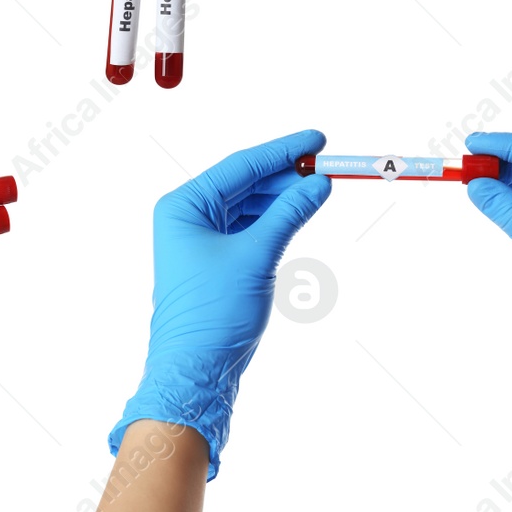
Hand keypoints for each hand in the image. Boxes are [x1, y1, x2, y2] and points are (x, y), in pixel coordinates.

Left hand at [109, 130, 332, 478]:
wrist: (194, 372)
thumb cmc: (213, 313)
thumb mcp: (257, 256)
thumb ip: (289, 214)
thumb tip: (318, 183)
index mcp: (184, 206)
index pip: (242, 165)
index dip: (283, 150)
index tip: (319, 140)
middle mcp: (188, 217)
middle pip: (246, 182)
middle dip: (287, 175)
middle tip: (327, 167)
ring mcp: (201, 240)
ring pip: (251, 205)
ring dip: (284, 198)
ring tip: (320, 189)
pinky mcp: (217, 261)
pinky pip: (251, 228)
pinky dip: (276, 221)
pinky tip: (300, 213)